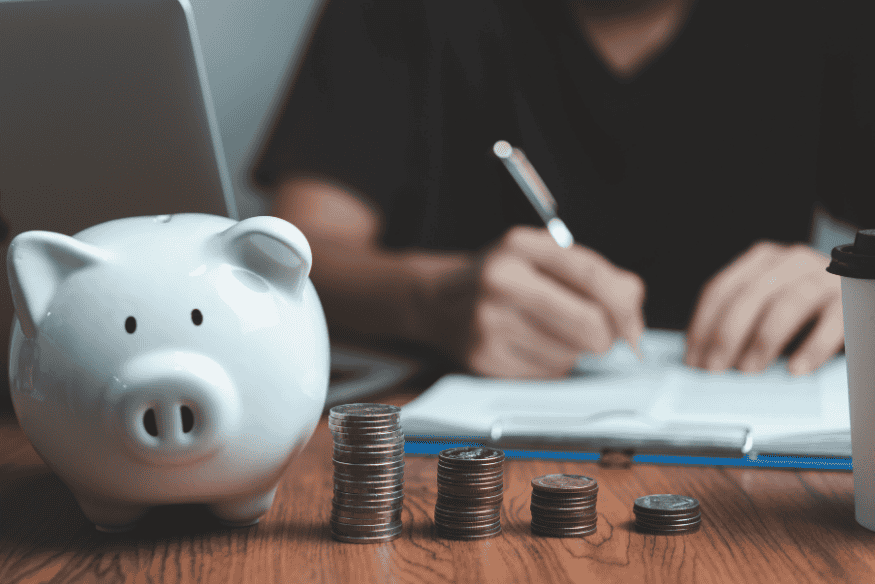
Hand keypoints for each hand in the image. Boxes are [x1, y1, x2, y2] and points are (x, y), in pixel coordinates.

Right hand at [435, 226, 645, 377]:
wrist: (440, 300)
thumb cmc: (504, 277)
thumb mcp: (545, 258)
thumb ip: (597, 278)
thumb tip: (633, 321)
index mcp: (521, 246)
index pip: (591, 274)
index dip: (623, 304)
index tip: (634, 323)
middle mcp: (500, 280)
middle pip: (587, 323)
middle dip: (603, 336)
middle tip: (598, 334)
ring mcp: (489, 322)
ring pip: (570, 354)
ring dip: (572, 350)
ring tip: (547, 332)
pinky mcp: (485, 359)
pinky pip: (546, 374)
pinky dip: (549, 365)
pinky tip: (530, 347)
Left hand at [684, 241, 842, 375]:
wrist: (858, 296)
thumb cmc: (802, 306)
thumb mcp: (766, 302)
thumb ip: (738, 319)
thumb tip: (704, 357)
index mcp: (761, 260)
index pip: (721, 288)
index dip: (703, 324)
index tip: (694, 357)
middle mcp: (790, 262)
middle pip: (749, 295)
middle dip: (727, 334)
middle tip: (715, 367)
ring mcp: (821, 277)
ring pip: (786, 305)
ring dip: (762, 340)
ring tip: (749, 369)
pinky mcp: (848, 298)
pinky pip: (830, 322)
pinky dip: (811, 347)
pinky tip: (795, 368)